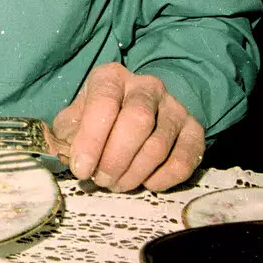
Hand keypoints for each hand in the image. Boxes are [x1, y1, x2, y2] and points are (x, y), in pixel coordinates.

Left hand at [51, 62, 204, 191]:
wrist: (145, 108)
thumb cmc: (101, 115)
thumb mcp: (77, 116)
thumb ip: (68, 133)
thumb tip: (67, 155)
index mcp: (112, 78)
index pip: (103, 103)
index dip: (91, 140)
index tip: (81, 169)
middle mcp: (147, 87)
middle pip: (137, 122)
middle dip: (115, 159)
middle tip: (101, 180)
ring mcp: (175, 107)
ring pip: (158, 145)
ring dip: (134, 173)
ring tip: (116, 184)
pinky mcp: (195, 130)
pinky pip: (184, 160)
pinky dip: (163, 179)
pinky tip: (146, 184)